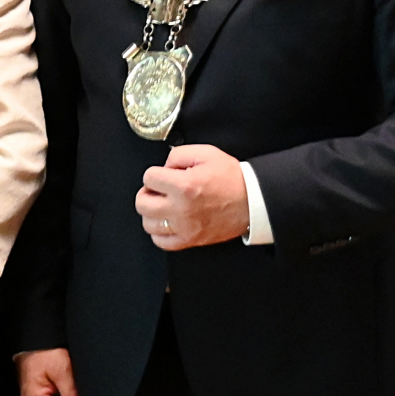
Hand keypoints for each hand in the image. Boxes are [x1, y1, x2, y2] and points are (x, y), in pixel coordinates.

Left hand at [135, 144, 249, 250]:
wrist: (252, 201)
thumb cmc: (232, 179)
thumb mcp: (206, 153)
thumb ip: (178, 155)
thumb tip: (164, 166)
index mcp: (184, 186)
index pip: (148, 178)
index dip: (155, 173)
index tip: (164, 174)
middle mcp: (181, 209)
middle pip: (142, 203)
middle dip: (148, 192)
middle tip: (158, 189)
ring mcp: (185, 227)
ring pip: (148, 224)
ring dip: (152, 212)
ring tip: (163, 205)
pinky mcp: (190, 240)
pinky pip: (161, 242)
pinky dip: (159, 232)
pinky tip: (167, 222)